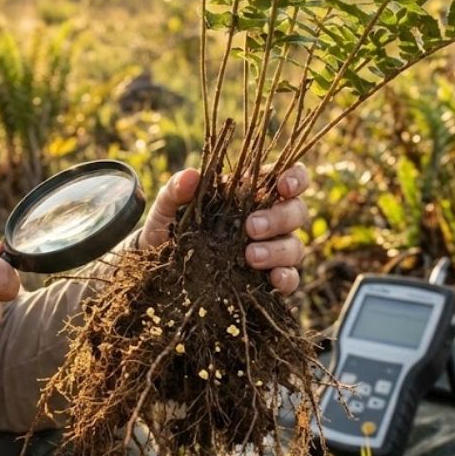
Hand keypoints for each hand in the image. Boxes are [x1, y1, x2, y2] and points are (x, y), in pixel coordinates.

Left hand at [139, 164, 309, 293]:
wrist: (158, 272)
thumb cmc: (169, 230)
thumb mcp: (167, 209)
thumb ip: (176, 190)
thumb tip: (191, 175)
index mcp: (249, 194)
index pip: (286, 178)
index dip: (295, 178)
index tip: (283, 186)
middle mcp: (268, 220)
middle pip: (296, 212)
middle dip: (280, 217)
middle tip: (251, 227)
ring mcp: (271, 251)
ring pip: (295, 246)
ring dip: (278, 250)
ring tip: (250, 257)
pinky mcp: (268, 280)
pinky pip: (291, 279)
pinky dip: (287, 278)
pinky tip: (273, 280)